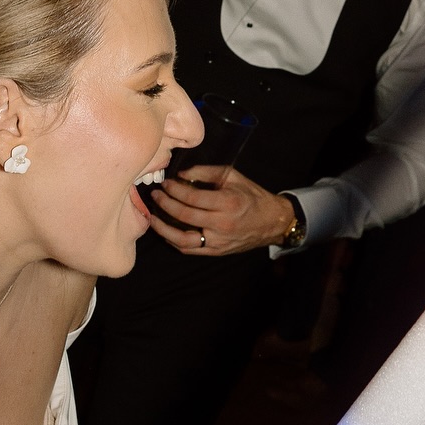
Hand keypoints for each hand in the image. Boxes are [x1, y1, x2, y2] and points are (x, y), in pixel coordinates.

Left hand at [149, 166, 293, 254]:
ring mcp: (218, 241)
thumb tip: (180, 174)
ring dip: (163, 228)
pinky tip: (165, 231)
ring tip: (153, 218)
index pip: (192, 197)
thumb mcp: (232, 176)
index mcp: (227, 202)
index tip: (165, 183)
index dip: (174, 189)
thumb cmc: (251, 196)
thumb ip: (205, 172)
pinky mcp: (216, 251)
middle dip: (165, 205)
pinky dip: (174, 241)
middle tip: (155, 196)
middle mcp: (222, 224)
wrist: (271, 221)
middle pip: (184, 216)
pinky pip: (190, 249)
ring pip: (182, 239)